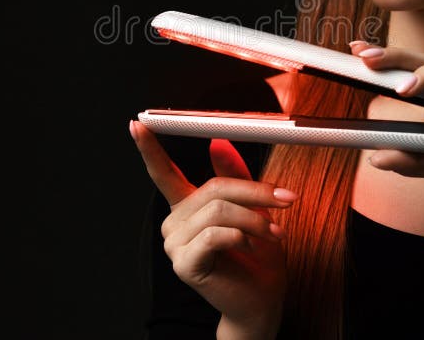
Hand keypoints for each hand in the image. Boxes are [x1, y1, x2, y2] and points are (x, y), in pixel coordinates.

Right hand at [130, 120, 295, 337]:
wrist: (261, 299)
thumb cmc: (257, 256)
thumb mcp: (250, 208)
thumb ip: (233, 175)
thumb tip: (217, 141)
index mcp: (186, 207)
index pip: (163, 173)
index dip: (149, 148)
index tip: (139, 124)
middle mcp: (175, 223)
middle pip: (213, 189)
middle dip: (254, 193)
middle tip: (285, 199)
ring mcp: (175, 245)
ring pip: (218, 210)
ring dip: (255, 218)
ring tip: (274, 232)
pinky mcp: (184, 263)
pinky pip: (215, 234)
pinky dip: (242, 237)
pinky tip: (252, 247)